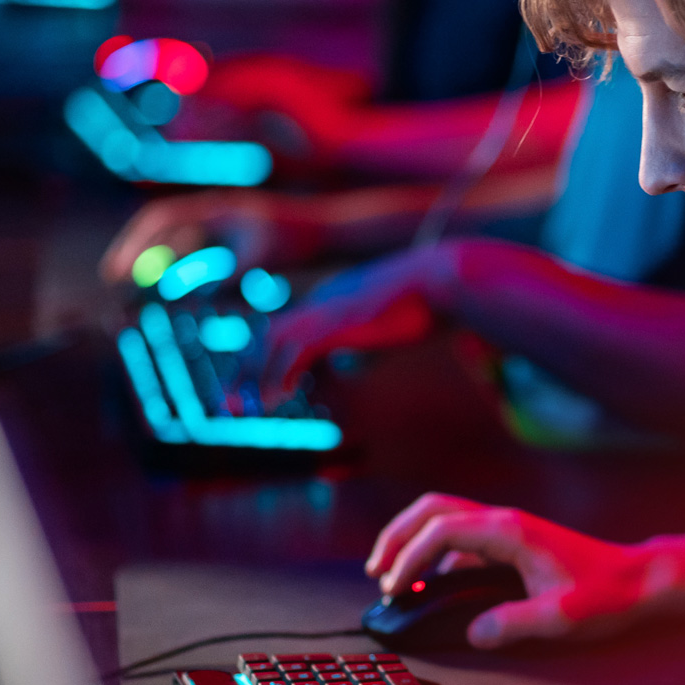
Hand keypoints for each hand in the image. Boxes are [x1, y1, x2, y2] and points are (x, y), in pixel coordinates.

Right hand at [99, 189, 323, 285]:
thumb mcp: (256, 259)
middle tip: (112, 279)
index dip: (133, 242)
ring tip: (133, 290)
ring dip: (155, 263)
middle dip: (135, 252)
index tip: (115, 270)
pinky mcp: (232, 240)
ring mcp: (222, 225)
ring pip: (176, 243)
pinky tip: (171, 291)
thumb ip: (216, 275)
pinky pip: (195, 253)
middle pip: (161, 228)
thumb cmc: (297, 242)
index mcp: (215, 208)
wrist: (328, 232)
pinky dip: (179, 270)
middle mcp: (214, 212)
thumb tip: (177, 291)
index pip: (160, 218)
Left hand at [261, 245, 456, 397]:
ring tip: (251, 407)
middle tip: (237, 402)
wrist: (447, 277)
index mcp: (334, 299)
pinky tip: (277, 399)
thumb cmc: (433, 302)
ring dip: (257, 376)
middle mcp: (323, 300)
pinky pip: (295, 351)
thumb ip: (366, 344)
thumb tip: (355, 366)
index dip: (270, 362)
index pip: (288, 331)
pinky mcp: (338, 321)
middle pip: (270, 334)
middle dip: (248, 369)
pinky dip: (280, 376)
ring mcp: (328, 308)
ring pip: (273, 341)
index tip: (267, 391)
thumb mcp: (392, 327)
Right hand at [365, 493, 658, 648]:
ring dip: (412, 540)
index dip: (410, 558)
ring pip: (443, 519)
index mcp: (510, 532)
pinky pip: (459, 539)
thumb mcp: (560, 617)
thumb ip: (514, 624)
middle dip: (397, 536)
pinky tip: (429, 584)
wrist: (636, 580)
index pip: (442, 531)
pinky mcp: (510, 543)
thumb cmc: (605, 594)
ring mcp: (506, 530)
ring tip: (392, 575)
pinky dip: (434, 554)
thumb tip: (475, 633)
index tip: (396, 589)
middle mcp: (504, 522)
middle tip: (378, 571)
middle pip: (432, 510)